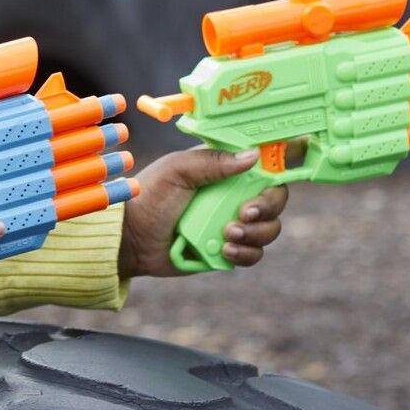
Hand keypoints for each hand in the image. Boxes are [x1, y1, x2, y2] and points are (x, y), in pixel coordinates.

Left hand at [118, 148, 289, 278]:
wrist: (132, 239)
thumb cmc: (150, 197)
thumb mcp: (177, 171)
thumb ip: (212, 162)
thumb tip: (253, 156)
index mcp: (225, 170)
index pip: (265, 166)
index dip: (277, 171)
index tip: (273, 179)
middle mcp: (234, 195)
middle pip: (275, 200)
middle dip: (266, 208)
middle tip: (244, 214)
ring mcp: (234, 223)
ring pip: (269, 229)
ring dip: (256, 233)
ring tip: (227, 235)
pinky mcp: (228, 249)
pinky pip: (253, 254)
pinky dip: (245, 253)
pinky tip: (224, 250)